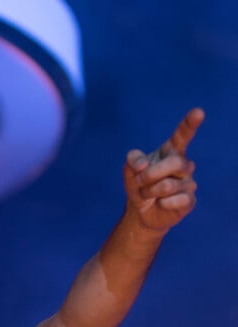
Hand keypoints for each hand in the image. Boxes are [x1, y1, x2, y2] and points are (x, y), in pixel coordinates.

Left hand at [123, 108, 204, 231]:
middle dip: (150, 174)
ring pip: (169, 185)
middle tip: (139, 181)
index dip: (189, 124)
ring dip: (149, 191)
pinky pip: (175, 200)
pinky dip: (161, 203)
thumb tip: (144, 165)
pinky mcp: (189, 200)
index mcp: (170, 151)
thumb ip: (133, 160)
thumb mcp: (130, 171)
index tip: (198, 112)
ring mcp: (188, 183)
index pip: (182, 136)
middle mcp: (183, 165)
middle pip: (175, 163)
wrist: (141, 211)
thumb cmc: (139, 185)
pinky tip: (159, 204)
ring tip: (147, 194)